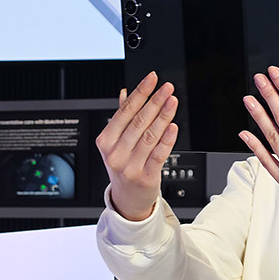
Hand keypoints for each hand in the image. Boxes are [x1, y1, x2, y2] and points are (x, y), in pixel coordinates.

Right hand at [95, 71, 177, 221]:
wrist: (127, 200)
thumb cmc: (123, 168)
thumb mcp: (116, 144)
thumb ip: (121, 118)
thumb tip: (125, 93)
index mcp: (106, 141)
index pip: (124, 112)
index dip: (140, 93)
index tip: (152, 79)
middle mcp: (116, 154)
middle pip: (138, 122)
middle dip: (154, 101)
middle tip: (167, 88)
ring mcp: (130, 166)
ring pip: (149, 136)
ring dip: (163, 116)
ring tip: (172, 101)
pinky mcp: (146, 177)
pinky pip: (158, 154)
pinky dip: (166, 139)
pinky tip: (173, 125)